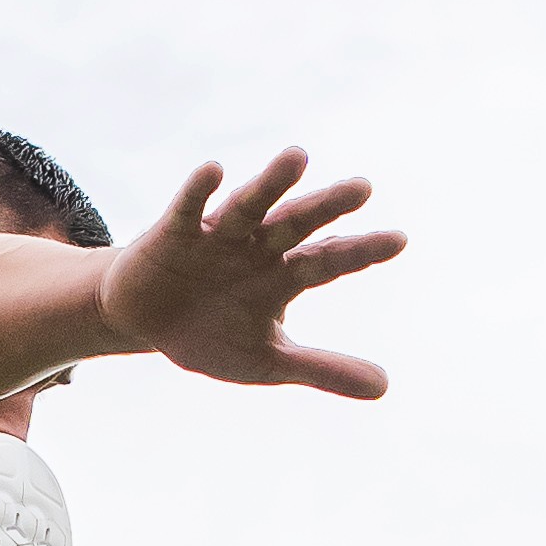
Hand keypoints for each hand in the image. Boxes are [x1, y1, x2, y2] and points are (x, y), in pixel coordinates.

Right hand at [98, 150, 404, 397]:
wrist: (146, 324)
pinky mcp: (173, 232)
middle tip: (363, 188)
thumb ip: (322, 369)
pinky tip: (214, 170)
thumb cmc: (212, 334)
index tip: (399, 240)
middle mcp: (258, 246)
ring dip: (271, 183)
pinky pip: (188, 208)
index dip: (360, 252)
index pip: (329, 261)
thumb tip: (384, 388)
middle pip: (298, 223)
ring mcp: (217, 235)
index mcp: (284, 275)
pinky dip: (199, 190)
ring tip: (297, 157)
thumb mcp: (268, 361)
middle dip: (326, 207)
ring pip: (250, 205)